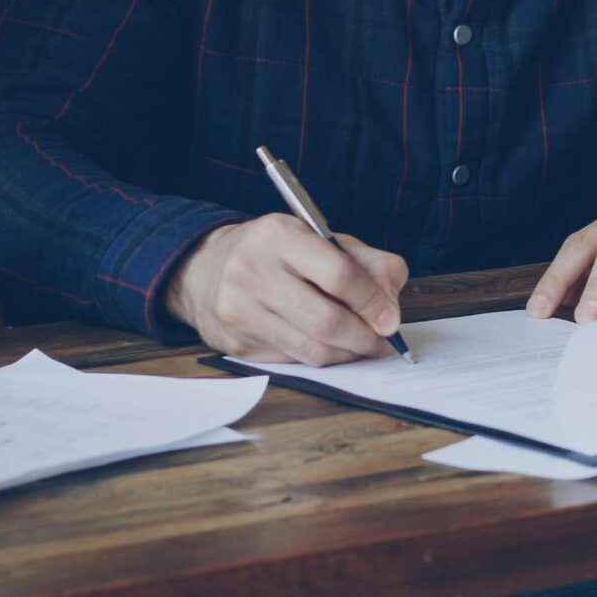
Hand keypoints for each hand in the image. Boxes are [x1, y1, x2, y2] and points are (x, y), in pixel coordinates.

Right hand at [163, 215, 408, 365]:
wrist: (205, 268)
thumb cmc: (275, 253)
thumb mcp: (320, 239)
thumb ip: (368, 262)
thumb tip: (391, 304)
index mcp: (280, 235)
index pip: (338, 274)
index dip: (372, 302)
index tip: (391, 320)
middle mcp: (253, 271)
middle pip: (325, 320)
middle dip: (364, 337)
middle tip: (382, 342)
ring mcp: (240, 310)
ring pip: (311, 349)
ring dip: (347, 354)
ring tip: (363, 347)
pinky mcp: (235, 343)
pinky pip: (292, 360)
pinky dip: (320, 358)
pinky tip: (329, 348)